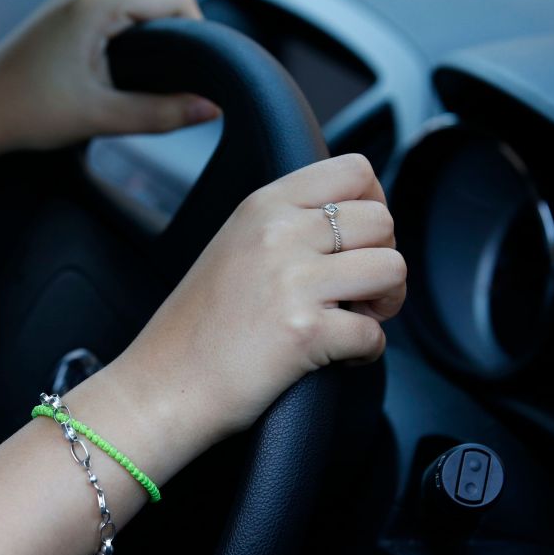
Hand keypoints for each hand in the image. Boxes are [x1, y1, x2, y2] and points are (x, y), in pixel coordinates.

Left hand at [0, 0, 220, 151]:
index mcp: (95, 3)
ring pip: (138, 2)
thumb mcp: (101, 117)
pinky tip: (127, 70)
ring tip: (153, 78)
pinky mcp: (66, 12)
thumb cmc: (27, 112)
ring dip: (155, 35)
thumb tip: (211, 109)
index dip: (198, 32)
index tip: (200, 72)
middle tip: (180, 80)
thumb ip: (161, 113)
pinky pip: (117, 11)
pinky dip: (133, 34)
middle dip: (179, 34)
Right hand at [111, 154, 405, 441]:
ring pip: (392, 268)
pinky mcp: (304, 330)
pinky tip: (337, 356)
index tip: (361, 238)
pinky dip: (366, 351)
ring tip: (355, 318)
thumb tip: (350, 224)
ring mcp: (292, 280)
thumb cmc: (195, 327)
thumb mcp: (234, 247)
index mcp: (262, 206)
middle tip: (359, 291)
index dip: (374, 203)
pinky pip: (375, 333)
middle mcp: (278, 233)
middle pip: (381, 220)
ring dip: (386, 301)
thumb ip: (286, 224)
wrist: (161, 385)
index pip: (352, 169)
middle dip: (383, 258)